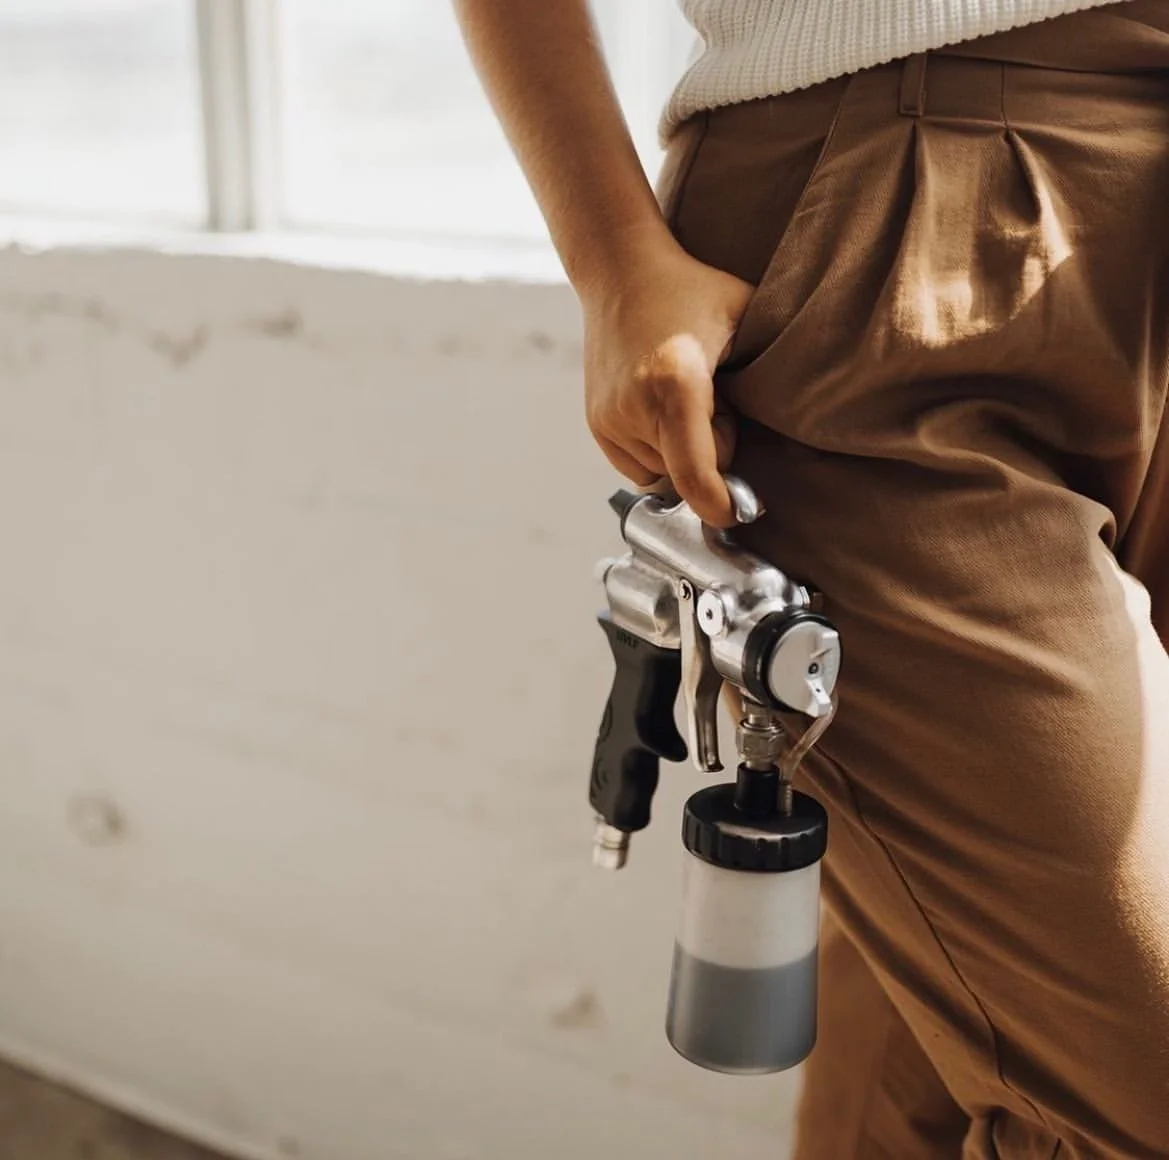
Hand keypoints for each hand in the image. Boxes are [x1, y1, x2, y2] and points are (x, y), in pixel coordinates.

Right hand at [580, 239, 754, 527]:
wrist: (621, 271)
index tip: (742, 513)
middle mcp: (634, 407)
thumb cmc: (693, 289)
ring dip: (683, 454)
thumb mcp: (747, 313)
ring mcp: (610, 420)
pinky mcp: (597, 425)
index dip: (722, 504)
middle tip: (718, 399)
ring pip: (663, 474)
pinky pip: (639, 467)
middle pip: (689, 473)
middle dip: (712, 453)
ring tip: (686, 401)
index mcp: (675, 382)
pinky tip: (662, 411)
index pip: (696, 475)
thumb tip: (812, 418)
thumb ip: (776, 364)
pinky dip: (658, 451)